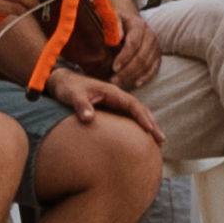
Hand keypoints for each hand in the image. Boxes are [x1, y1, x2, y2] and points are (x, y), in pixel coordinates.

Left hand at [43, 69, 159, 141]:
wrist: (62, 81)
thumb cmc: (68, 88)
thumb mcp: (73, 95)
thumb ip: (81, 106)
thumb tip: (89, 119)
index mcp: (113, 93)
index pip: (133, 105)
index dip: (143, 117)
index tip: (150, 130)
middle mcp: (118, 97)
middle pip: (141, 109)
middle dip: (152, 124)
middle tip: (161, 140)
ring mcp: (115, 102)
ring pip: (137, 113)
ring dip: (148, 124)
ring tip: (156, 141)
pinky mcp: (111, 107)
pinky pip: (129, 116)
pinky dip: (138, 125)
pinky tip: (140, 136)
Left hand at [107, 5, 162, 89]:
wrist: (128, 20)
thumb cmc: (115, 21)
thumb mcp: (111, 18)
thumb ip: (112, 26)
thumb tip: (115, 39)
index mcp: (139, 25)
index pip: (134, 43)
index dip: (124, 56)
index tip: (114, 68)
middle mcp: (151, 35)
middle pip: (141, 56)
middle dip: (127, 71)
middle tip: (113, 81)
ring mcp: (156, 46)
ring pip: (148, 64)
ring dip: (133, 76)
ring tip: (119, 83)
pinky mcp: (158, 55)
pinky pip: (155, 68)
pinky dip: (146, 77)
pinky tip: (136, 83)